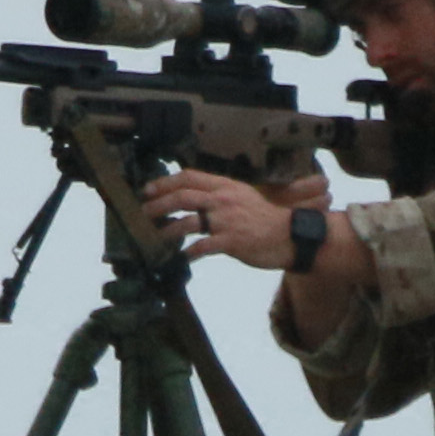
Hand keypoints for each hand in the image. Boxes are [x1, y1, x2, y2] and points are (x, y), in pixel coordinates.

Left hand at [143, 166, 308, 266]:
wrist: (290, 235)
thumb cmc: (265, 218)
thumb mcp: (242, 197)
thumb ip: (219, 195)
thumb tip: (195, 197)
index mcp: (225, 186)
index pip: (189, 177)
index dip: (165, 182)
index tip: (148, 189)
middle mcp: (223, 200)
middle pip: (182, 197)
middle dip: (158, 205)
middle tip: (144, 213)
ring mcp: (226, 221)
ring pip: (188, 222)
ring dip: (168, 230)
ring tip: (157, 238)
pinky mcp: (231, 242)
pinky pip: (202, 247)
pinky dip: (188, 253)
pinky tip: (180, 258)